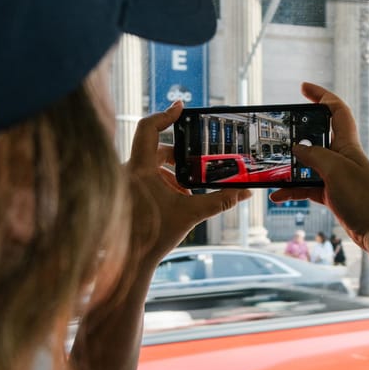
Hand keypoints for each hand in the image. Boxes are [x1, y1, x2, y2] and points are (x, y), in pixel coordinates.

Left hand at [91, 102, 249, 305]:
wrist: (129, 262)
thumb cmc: (154, 237)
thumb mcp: (191, 214)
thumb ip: (220, 201)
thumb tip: (245, 192)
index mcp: (138, 168)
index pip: (149, 127)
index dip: (166, 114)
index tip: (182, 107)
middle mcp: (126, 170)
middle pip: (154, 147)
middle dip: (178, 155)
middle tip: (197, 160)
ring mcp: (123, 181)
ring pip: (149, 164)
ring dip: (170, 171)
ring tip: (187, 188)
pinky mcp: (123, 191)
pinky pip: (143, 176)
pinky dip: (160, 181)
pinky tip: (175, 198)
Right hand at [270, 83, 368, 251]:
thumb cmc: (364, 198)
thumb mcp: (335, 170)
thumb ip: (314, 155)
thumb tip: (297, 147)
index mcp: (347, 144)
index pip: (336, 110)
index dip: (321, 95)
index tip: (303, 88)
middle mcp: (342, 157)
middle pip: (318, 136)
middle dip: (298, 132)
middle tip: (279, 132)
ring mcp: (337, 176)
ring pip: (308, 164)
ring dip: (290, 167)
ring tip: (273, 168)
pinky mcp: (332, 194)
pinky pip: (307, 187)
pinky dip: (293, 190)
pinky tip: (278, 195)